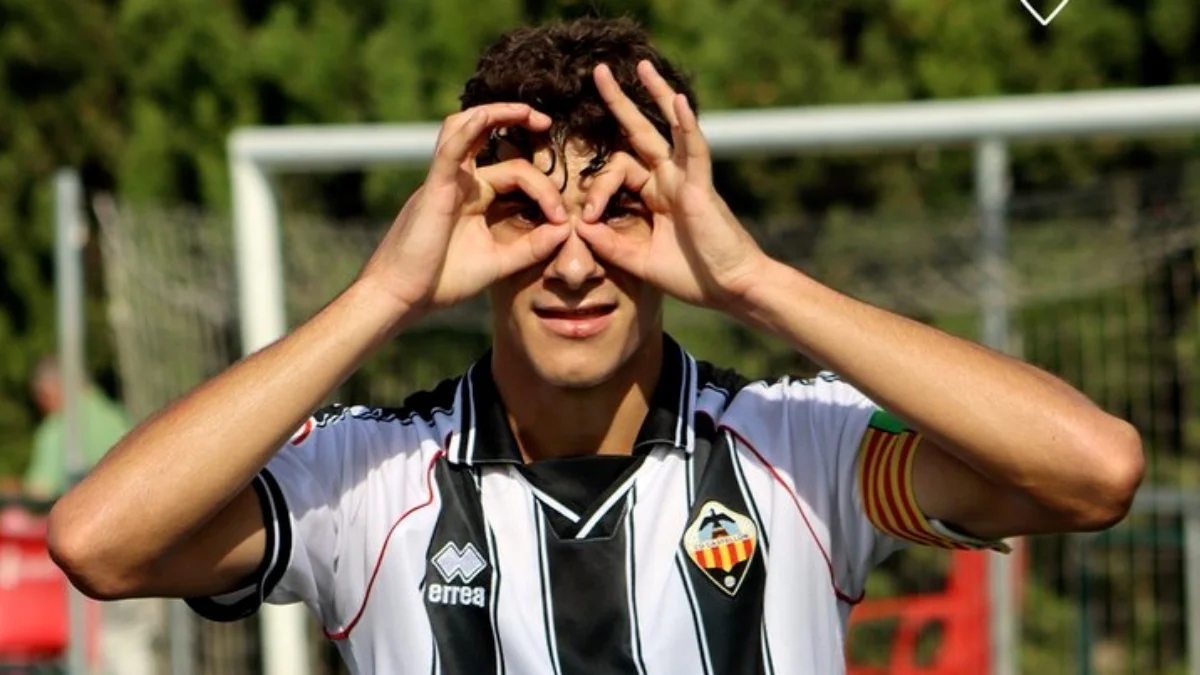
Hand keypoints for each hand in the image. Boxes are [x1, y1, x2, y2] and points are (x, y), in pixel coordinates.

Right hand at [357, 103, 570, 316]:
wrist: (401, 297)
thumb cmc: (441, 281)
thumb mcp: (498, 263)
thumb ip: (532, 247)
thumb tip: (566, 229)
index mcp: (473, 196)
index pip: (515, 172)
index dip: (545, 190)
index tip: (562, 219)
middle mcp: (459, 182)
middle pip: (490, 139)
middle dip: (518, 122)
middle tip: (547, 123)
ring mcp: (444, 182)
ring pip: (465, 129)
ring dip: (495, 113)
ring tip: (527, 111)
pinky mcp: (433, 189)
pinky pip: (448, 151)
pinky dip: (466, 131)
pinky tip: (485, 116)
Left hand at [575, 61, 768, 310]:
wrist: (732, 289)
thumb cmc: (695, 277)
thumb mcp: (641, 262)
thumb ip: (610, 245)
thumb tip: (578, 226)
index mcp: (657, 196)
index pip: (619, 170)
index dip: (596, 189)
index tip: (586, 219)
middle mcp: (671, 180)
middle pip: (642, 133)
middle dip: (620, 103)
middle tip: (599, 72)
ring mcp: (688, 179)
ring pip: (671, 128)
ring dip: (657, 95)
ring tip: (641, 66)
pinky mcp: (702, 187)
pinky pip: (695, 149)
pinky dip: (686, 125)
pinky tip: (677, 101)